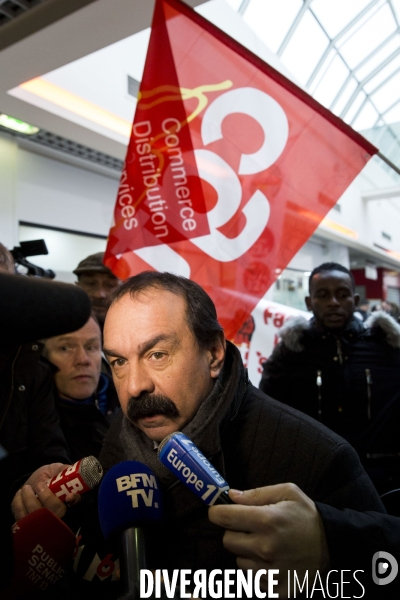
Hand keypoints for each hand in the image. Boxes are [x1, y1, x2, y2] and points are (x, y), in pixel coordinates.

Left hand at [11, 463, 80, 520]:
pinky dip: (18, 504)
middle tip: (39, 485)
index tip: (70, 496)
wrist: (32, 484)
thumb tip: (69, 469)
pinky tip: (20, 495)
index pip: (76, 503)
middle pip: (55, 513)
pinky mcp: (28, 524)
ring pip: (37, 518)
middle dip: (46, 498)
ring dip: (29, 500)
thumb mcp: (55, 469)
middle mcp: (58, 514)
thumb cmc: (47, 476)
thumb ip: (62, 469)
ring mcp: (42, 521)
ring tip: (26, 488)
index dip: (74, 501)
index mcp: (68, 499)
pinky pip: (22, 518)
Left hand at [208, 483, 329, 598]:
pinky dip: (256, 569)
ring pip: (238, 560)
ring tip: (265, 544)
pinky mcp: (276, 590)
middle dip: (234, 532)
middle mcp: (266, 547)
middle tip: (249, 528)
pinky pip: (251, 579)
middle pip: (227, 540)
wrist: (333, 544)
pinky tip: (271, 560)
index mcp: (267, 520)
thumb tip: (231, 496)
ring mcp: (271, 572)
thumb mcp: (287, 492)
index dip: (217, 512)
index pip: (224, 517)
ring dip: (246, 551)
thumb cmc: (307, 515)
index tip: (217, 511)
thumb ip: (256, 493)